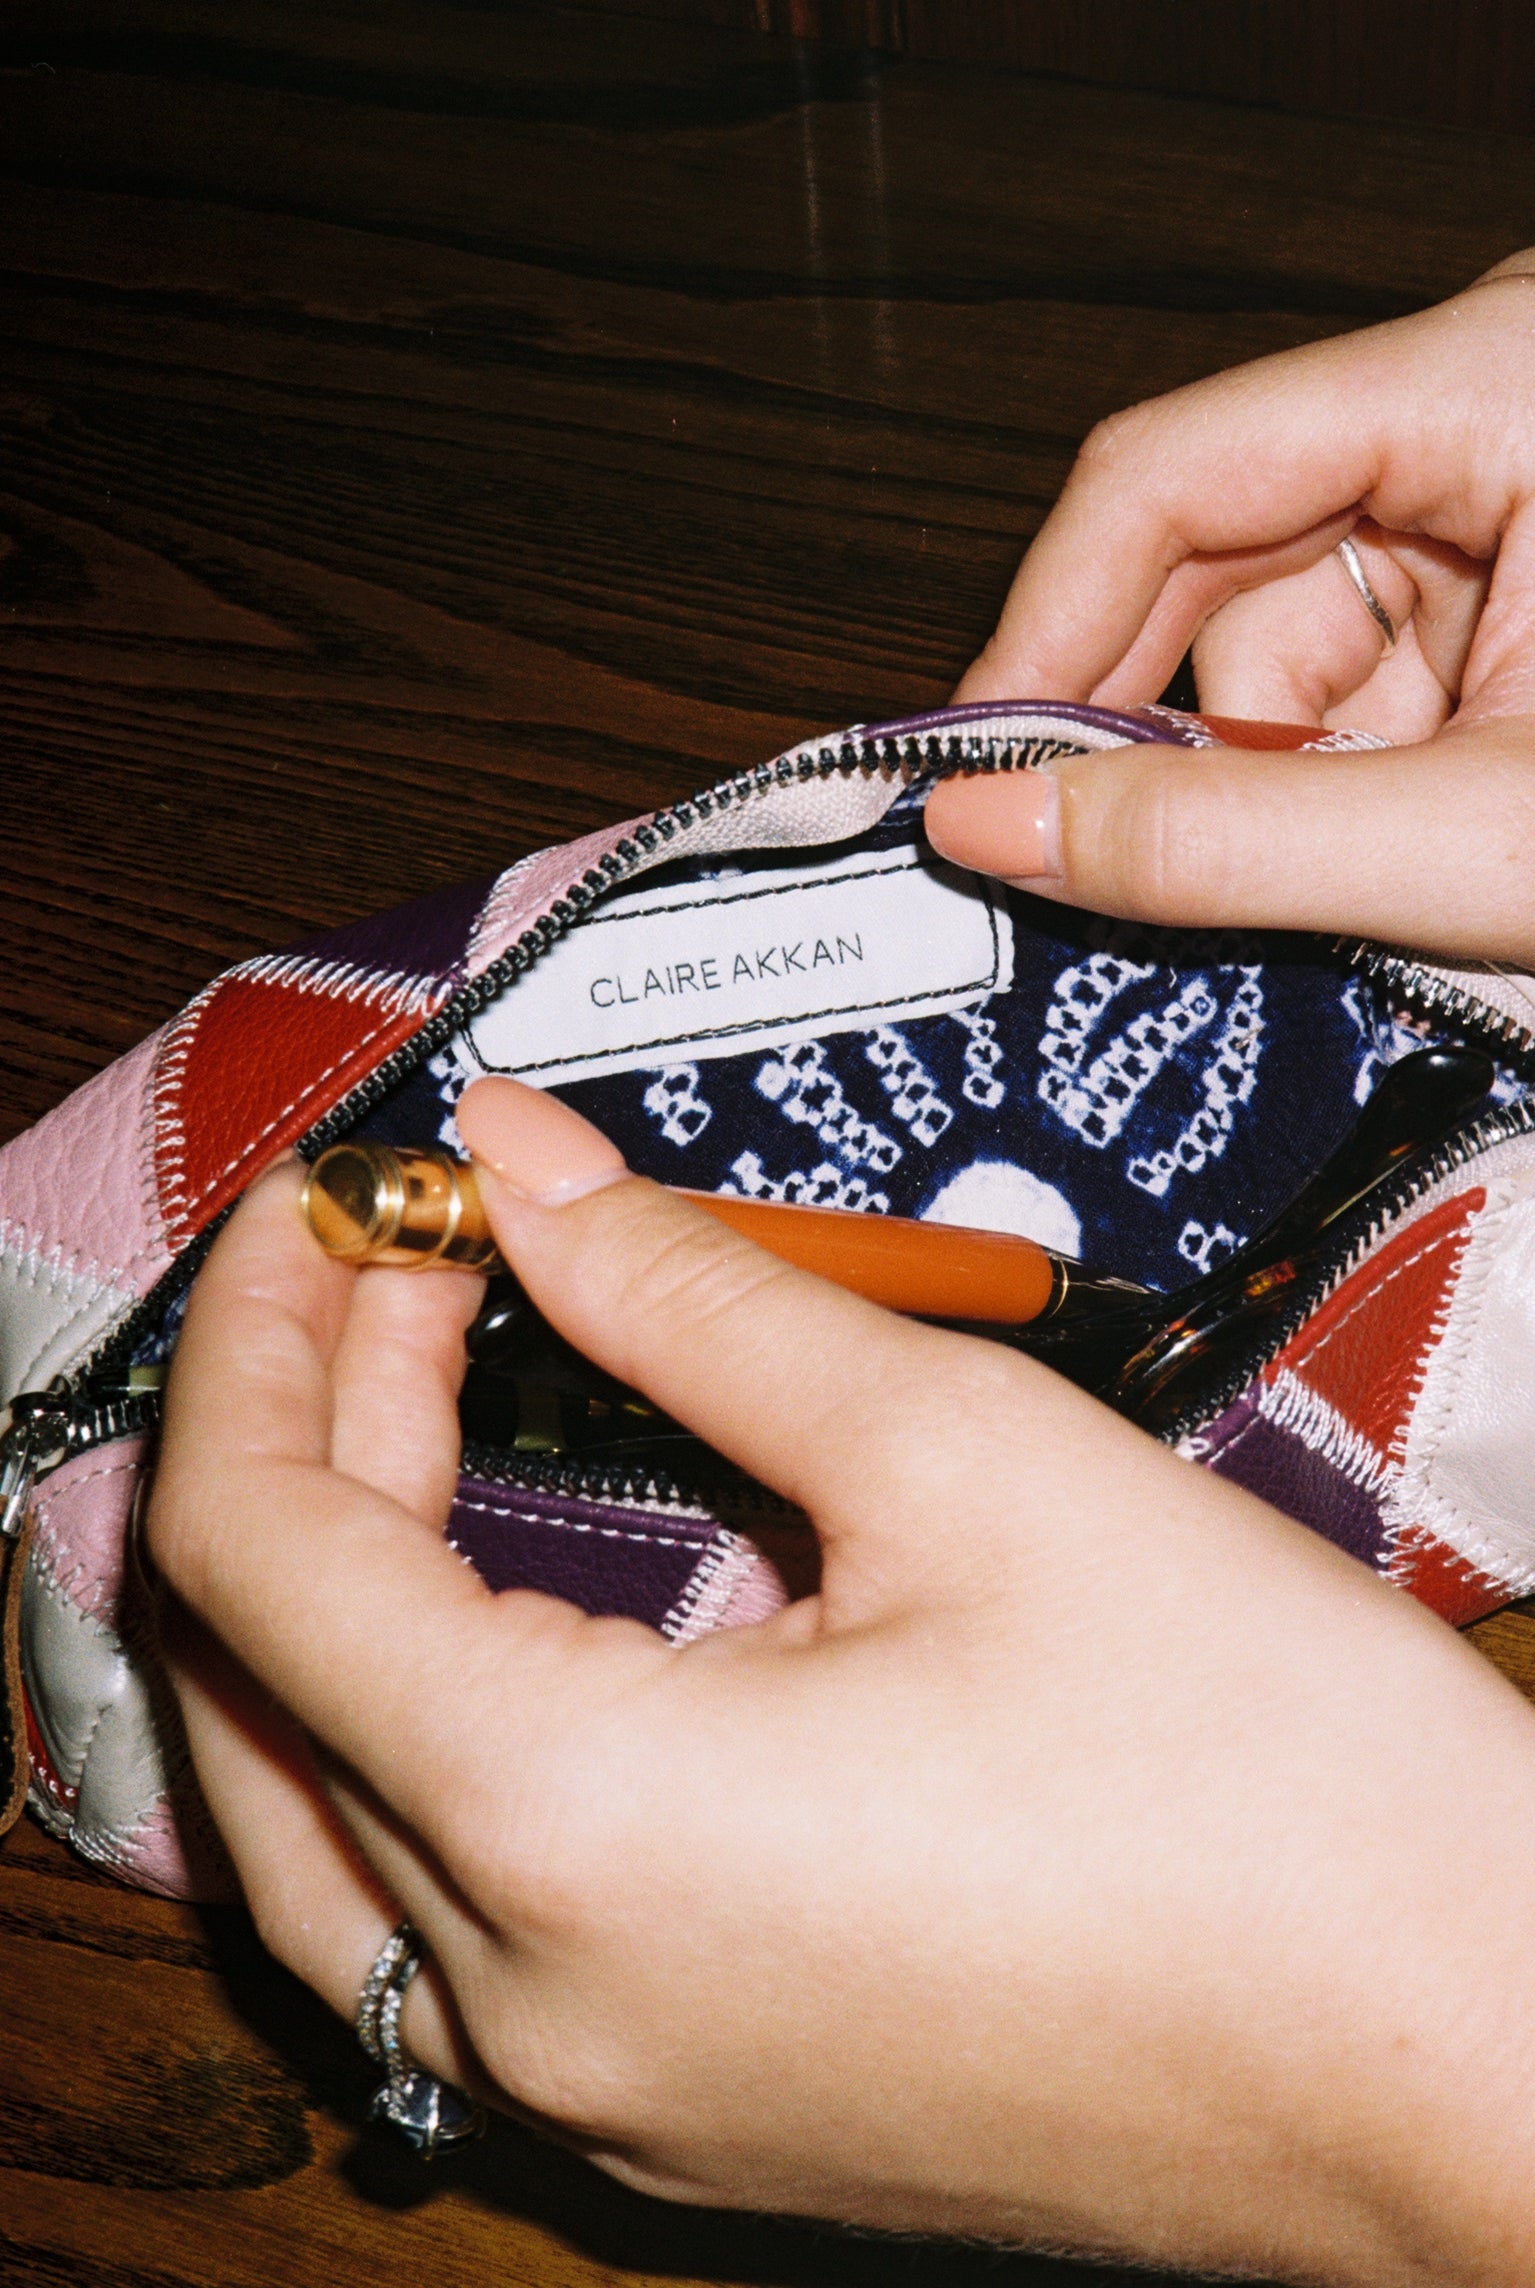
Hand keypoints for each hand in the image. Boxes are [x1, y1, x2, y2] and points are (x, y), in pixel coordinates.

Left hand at [150, 1079, 1534, 2285]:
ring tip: (448, 1399)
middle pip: (261, 1691)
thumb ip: (701, 1300)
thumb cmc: (1267, 1777)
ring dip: (345, 1593)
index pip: (254, 1553)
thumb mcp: (968, 1460)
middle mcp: (536, 2006)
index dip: (261, 1336)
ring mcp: (604, 2091)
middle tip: (417, 1267)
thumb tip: (537, 1166)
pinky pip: (452, 1918)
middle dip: (303, 1437)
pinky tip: (539, 1599)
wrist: (1473, 2063)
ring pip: (323, 1831)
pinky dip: (434, 1728)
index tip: (339, 1199)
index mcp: (570, 1835)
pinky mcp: (690, 2109)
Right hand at [928, 254, 1534, 965]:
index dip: (1043, 626)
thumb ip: (1223, 842)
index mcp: (1497, 388)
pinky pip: (1357, 677)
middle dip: (1190, 739)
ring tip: (1391, 877)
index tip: (969, 769)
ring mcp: (1499, 500)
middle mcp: (1482, 414)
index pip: (1174, 469)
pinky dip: (1346, 786)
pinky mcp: (1515, 586)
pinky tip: (1413, 848)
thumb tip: (1000, 832)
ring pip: (1282, 641)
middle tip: (1135, 876)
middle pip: (1218, 561)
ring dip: (1284, 786)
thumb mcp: (1484, 838)